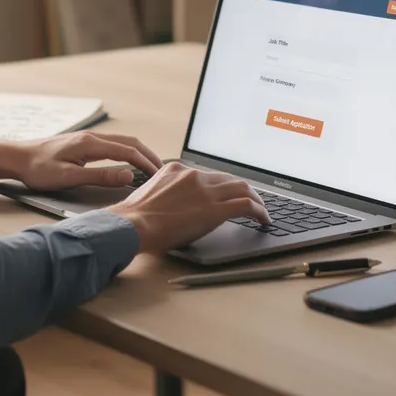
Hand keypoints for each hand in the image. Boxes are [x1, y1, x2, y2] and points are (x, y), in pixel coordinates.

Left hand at [0, 131, 163, 190]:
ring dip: (139, 152)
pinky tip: (128, 162)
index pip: (128, 151)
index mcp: (91, 144)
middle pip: (130, 142)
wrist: (16, 157)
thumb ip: (100, 176)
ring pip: (122, 142)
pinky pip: (112, 145)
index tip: (159, 175)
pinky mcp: (83, 144)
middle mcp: (92, 138)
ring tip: (150, 166)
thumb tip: (128, 175)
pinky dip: (127, 152)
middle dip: (148, 155)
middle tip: (162, 170)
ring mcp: (87, 139)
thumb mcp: (70, 177)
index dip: (146, 163)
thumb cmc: (38, 169)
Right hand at [107, 162, 270, 253]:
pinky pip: (246, 205)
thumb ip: (165, 193)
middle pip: (228, 178)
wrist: (131, 225)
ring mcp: (205, 191)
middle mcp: (193, 176)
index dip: (222, 184)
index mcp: (176, 170)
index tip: (227, 192)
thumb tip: (173, 206)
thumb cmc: (132, 218)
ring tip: (261, 210)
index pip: (208, 174)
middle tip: (250, 199)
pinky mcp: (214, 209)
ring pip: (242, 188)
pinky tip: (263, 220)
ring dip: (255, 198)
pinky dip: (259, 211)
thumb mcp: (149, 194)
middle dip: (242, 189)